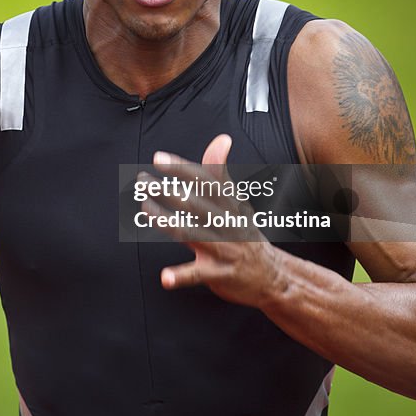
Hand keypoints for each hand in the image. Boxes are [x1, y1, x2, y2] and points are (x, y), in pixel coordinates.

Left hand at [140, 134, 286, 308]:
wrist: (273, 276)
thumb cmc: (244, 234)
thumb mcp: (236, 202)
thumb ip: (219, 173)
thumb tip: (222, 138)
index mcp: (230, 205)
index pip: (205, 181)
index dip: (182, 169)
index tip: (159, 159)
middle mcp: (228, 224)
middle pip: (195, 204)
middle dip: (167, 191)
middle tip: (142, 181)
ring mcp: (225, 250)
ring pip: (193, 234)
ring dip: (166, 222)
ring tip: (145, 210)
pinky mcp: (221, 275)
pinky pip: (198, 275)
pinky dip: (181, 276)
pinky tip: (164, 277)